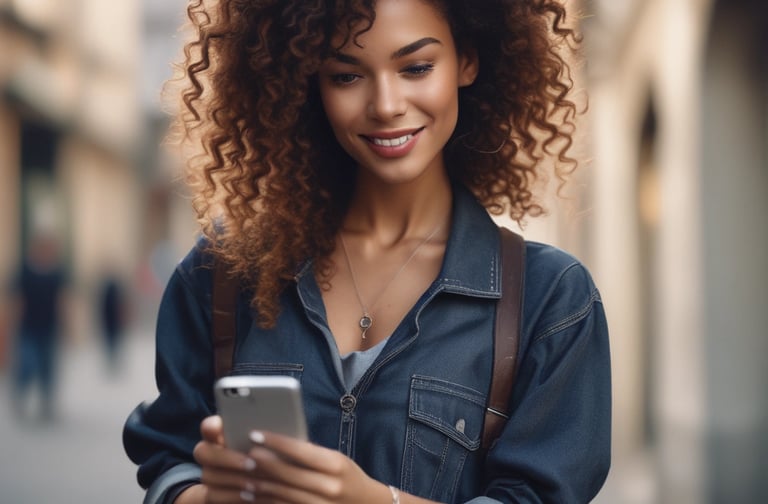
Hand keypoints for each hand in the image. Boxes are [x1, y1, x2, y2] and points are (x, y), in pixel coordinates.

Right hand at [190, 415, 263, 502]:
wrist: (259, 489)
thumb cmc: (270, 459)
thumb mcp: (268, 447)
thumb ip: (263, 438)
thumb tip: (270, 430)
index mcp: (221, 436)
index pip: (209, 426)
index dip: (211, 426)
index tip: (219, 427)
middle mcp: (209, 453)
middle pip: (203, 452)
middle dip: (227, 458)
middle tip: (252, 463)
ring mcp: (207, 474)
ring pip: (209, 475)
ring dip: (234, 479)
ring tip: (256, 483)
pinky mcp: (208, 495)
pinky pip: (213, 496)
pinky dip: (233, 496)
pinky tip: (251, 496)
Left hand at [243, 430, 386, 502]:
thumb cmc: (347, 476)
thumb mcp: (335, 460)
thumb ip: (310, 454)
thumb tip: (277, 443)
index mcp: (335, 464)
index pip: (299, 450)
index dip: (275, 441)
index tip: (255, 434)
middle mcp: (329, 486)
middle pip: (287, 473)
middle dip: (262, 463)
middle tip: (244, 454)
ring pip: (282, 494)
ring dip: (260, 485)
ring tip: (244, 475)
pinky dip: (268, 501)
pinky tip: (255, 495)